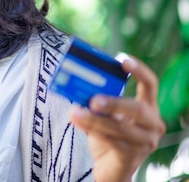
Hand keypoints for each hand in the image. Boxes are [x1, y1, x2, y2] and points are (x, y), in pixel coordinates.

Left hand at [69, 56, 165, 181]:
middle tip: (93, 100)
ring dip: (94, 119)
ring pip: (120, 127)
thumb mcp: (104, 114)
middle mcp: (152, 124)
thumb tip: (75, 82)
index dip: (139, 70)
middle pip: (137, 108)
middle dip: (114, 102)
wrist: (109, 167)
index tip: (121, 60)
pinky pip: (113, 142)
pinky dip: (93, 131)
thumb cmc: (107, 135)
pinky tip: (77, 123)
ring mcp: (145, 142)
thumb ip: (97, 100)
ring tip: (74, 112)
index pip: (150, 84)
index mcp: (148, 108)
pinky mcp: (132, 157)